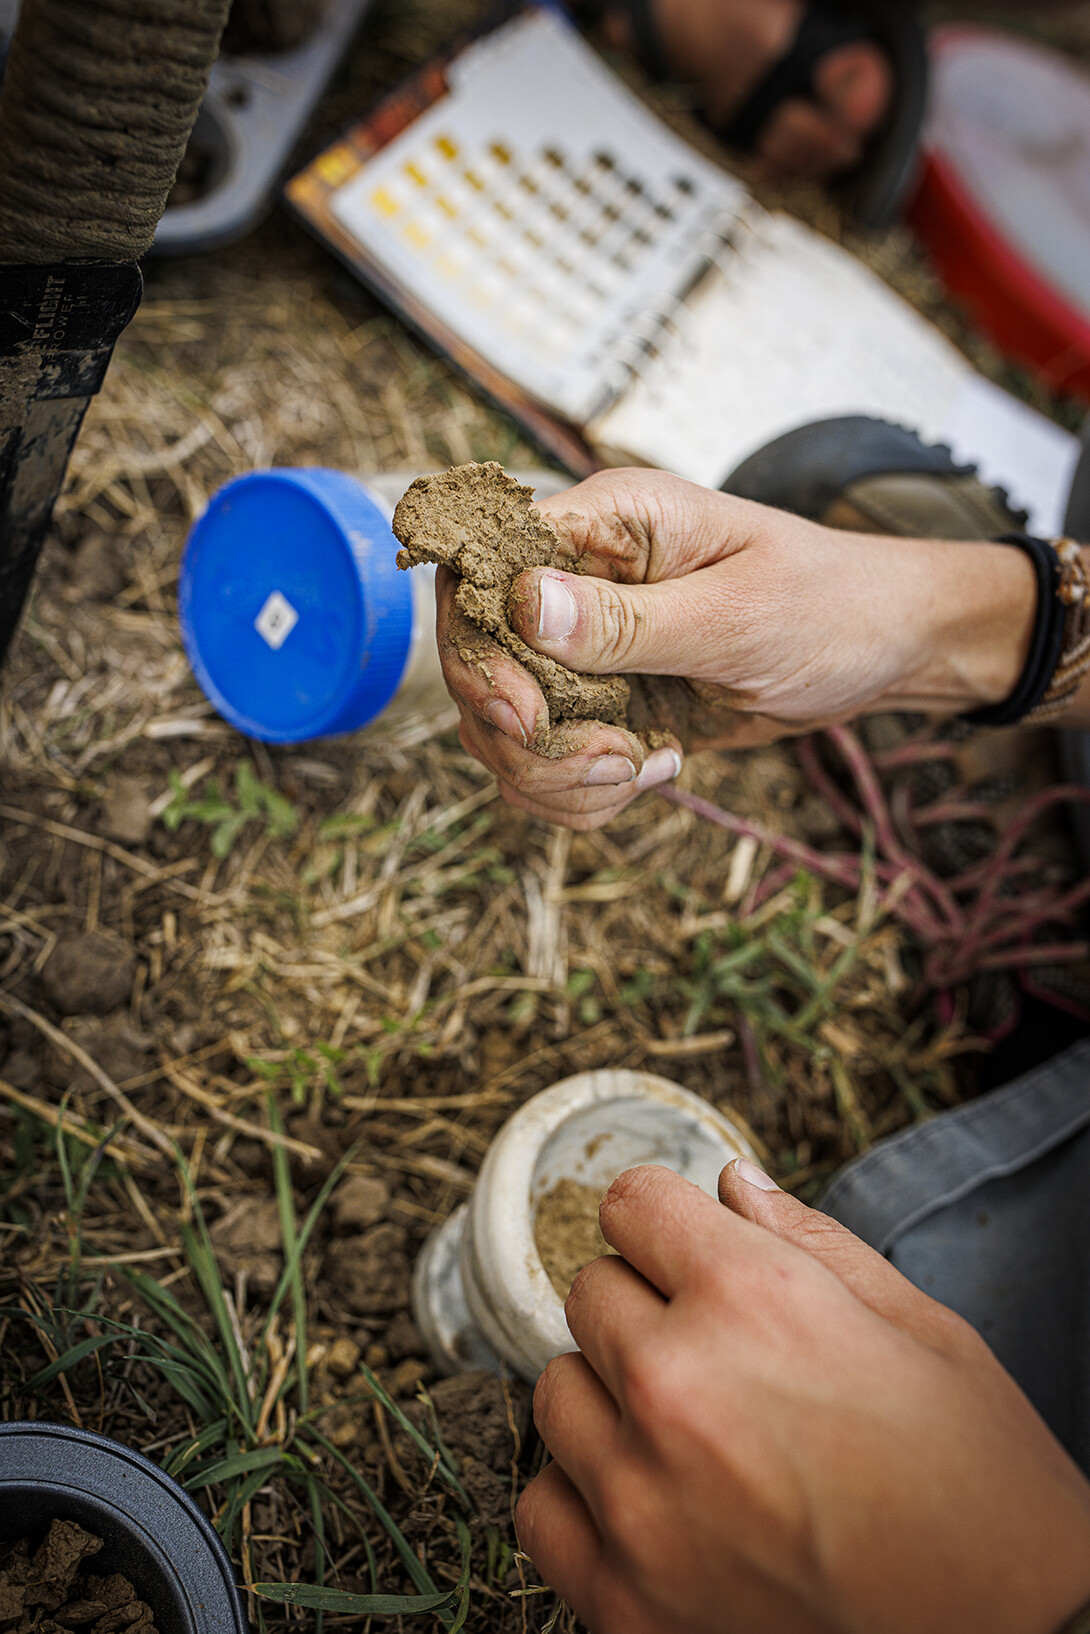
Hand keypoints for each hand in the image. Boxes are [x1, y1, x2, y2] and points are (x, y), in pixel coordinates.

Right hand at [439, 468, 1034, 829]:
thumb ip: (627, 619)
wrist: (886, 649)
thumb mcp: (736, 615)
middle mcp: (578, 581)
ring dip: (555, 774)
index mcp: (603, 525)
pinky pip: (548, 763)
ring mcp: (585, 649)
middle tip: (610, 761)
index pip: (479, 570)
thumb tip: (522, 604)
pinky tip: (649, 775)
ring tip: (638, 770)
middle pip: (478, 665)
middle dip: (526, 735)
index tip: (525, 714)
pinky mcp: (604, 704)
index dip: (477, 650)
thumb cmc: (830, 606)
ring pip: (504, 728)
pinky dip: (580, 792)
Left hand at [515, 1162, 1089, 1633]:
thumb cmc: (986, 1491)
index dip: (663, 1219)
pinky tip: (649, 1502)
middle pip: (590, 1292)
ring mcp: (641, 1502)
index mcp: (752, 1300)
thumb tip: (733, 1185)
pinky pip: (542, 1507)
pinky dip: (582, 1497)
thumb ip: (813, 1242)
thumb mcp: (926, 1333)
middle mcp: (677, 1387)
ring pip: (558, 1391)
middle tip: (713, 1350)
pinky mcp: (624, 1602)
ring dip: (610, 1396)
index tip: (682, 1247)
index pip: (632, 1203)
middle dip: (644, 1304)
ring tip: (688, 1430)